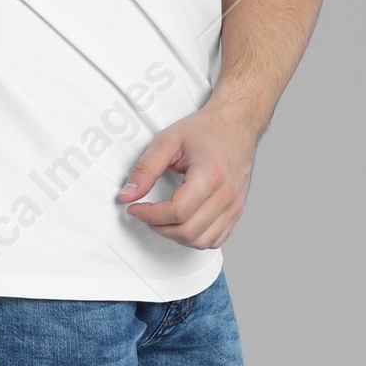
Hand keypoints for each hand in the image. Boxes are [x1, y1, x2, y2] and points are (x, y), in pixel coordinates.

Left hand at [116, 100, 259, 250]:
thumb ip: (145, 169)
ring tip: (162, 219)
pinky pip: (216, 239)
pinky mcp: (237, 210)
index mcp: (210, 176)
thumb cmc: (206, 130)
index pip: (176, 213)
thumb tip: (128, 194)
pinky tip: (183, 223)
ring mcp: (234, 205)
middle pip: (188, 231)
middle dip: (159, 227)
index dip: (149, 215)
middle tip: (146, 214)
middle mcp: (226, 194)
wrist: (235, 124)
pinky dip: (195, 238)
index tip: (136, 208)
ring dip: (176, 236)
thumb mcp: (168, 141)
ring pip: (202, 241)